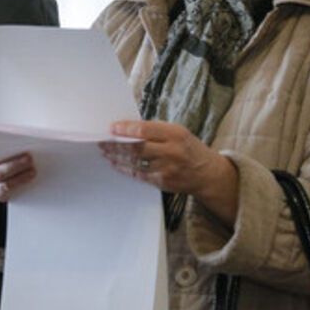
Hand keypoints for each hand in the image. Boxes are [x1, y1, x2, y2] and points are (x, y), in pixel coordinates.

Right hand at [0, 130, 35, 202]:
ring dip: (16, 168)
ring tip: (32, 166)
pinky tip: (30, 175)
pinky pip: (4, 188)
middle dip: (10, 157)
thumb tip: (25, 132)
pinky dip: (19, 181)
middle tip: (28, 155)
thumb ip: (5, 137)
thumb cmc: (2, 155)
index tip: (0, 132)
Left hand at [102, 120, 238, 223]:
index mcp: (175, 134)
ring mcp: (167, 168)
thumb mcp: (178, 133)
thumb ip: (156, 130)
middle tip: (102, 141)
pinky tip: (115, 164)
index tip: (111, 128)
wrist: (208, 174)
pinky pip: (138, 175)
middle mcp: (171, 151)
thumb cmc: (189, 149)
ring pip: (135, 161)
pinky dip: (125, 169)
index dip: (125, 129)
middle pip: (137, 147)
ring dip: (117, 157)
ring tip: (105, 151)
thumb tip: (127, 128)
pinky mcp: (162, 182)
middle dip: (116, 144)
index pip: (145, 130)